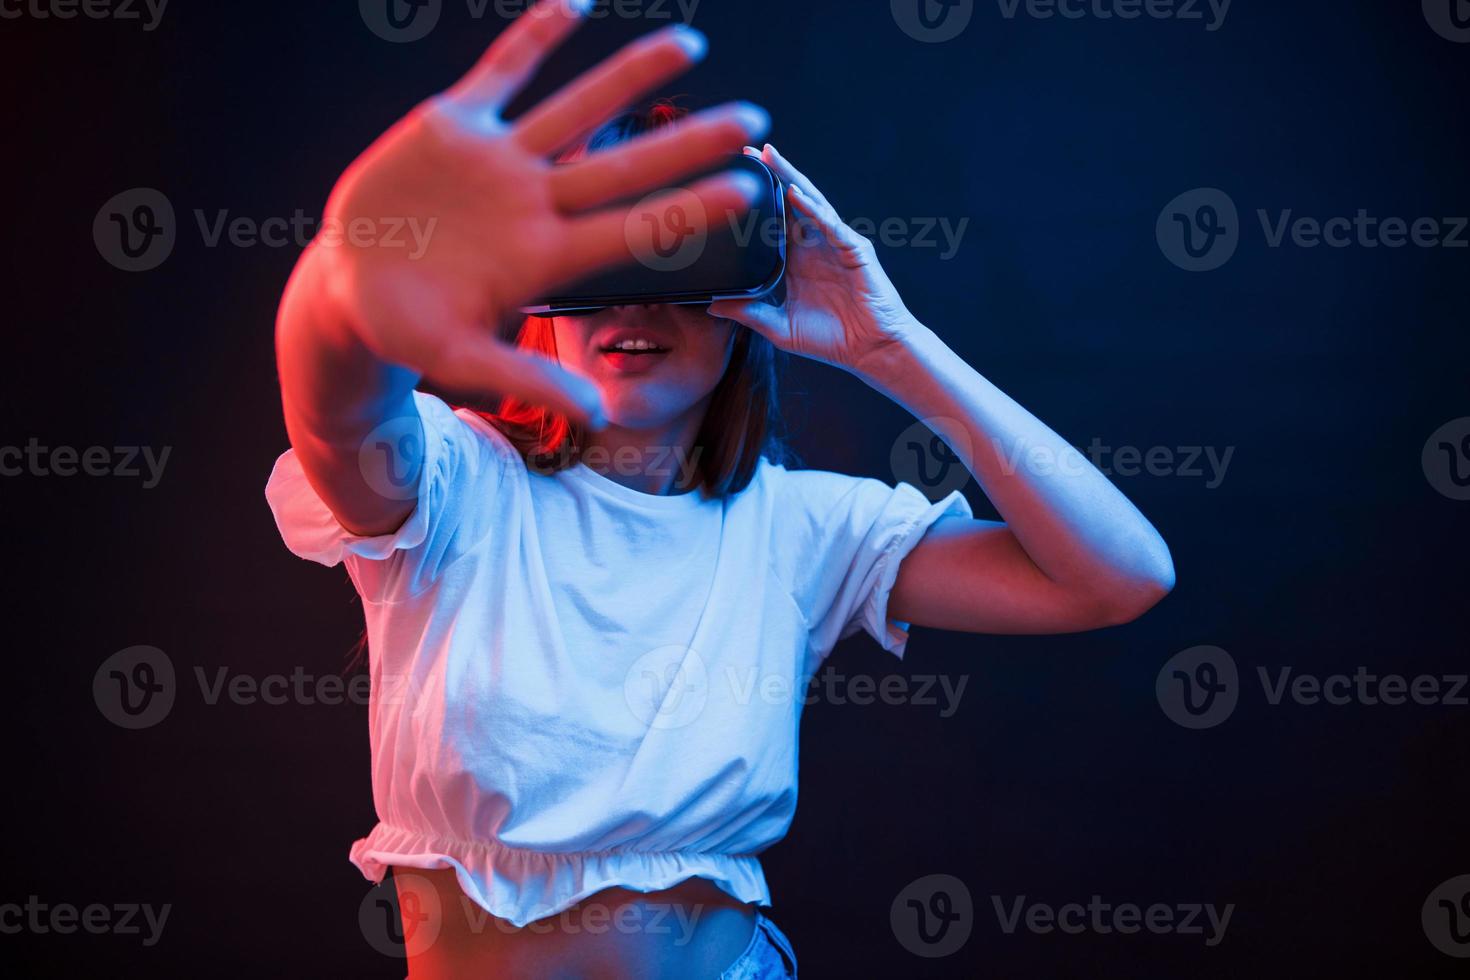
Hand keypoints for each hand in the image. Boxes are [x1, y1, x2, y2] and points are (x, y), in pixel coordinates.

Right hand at [314, 0, 769, 424]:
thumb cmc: (406, 334)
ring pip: (579, 106)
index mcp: (544, 257)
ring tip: (691, 43)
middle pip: (626, 165)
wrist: (348, 292)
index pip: (633, 228)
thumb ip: (529, 381)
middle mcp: (535, 202)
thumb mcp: (462, 360)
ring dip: (632, 75)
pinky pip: (504, 69)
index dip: (690, 208)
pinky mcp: (455, 125)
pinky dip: (537, 34)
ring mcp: (499, 160)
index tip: (747, 188)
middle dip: (690, 143)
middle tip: (756, 121)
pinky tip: (577, 0)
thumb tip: (597, 416)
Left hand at [709, 144, 917, 377]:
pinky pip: (831, 225)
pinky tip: (794, 194)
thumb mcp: (778, 327)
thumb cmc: (831, 340)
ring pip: (811, 202)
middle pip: (790, 201)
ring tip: (769, 156)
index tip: (729, 178)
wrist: (870, 352)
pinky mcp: (855, 251)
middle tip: (746, 151)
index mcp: (797, 260)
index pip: (773, 220)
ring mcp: (836, 244)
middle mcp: (815, 246)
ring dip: (790, 178)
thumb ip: (748, 313)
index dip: (755, 199)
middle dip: (771, 174)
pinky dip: (813, 209)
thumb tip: (712, 305)